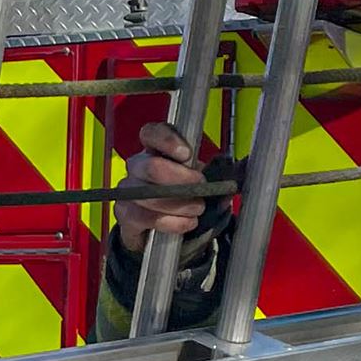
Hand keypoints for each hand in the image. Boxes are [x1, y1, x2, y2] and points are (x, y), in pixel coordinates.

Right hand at [114, 121, 212, 251]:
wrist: (157, 227)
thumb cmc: (179, 196)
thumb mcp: (196, 181)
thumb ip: (212, 176)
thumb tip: (234, 179)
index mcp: (154, 149)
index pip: (151, 133)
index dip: (166, 140)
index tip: (187, 154)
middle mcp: (137, 166)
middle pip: (151, 167)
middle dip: (180, 179)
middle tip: (200, 187)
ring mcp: (128, 189)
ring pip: (149, 195)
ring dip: (179, 204)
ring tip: (197, 209)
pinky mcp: (125, 213)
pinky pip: (145, 217)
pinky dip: (171, 222)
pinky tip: (186, 223)